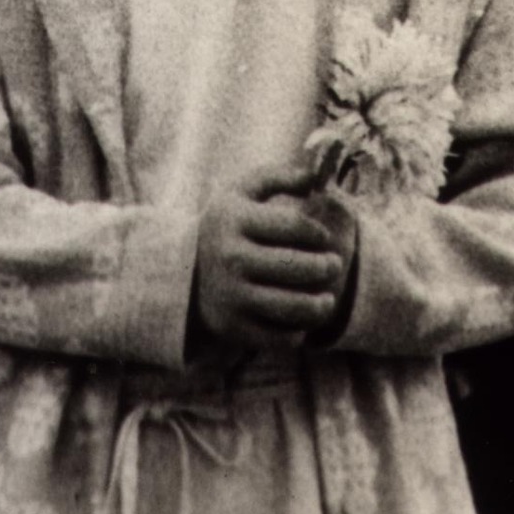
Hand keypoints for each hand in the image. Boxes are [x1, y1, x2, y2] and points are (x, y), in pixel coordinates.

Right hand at [192, 169, 359, 351]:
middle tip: (333, 266)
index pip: (295, 226)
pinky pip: (278, 337)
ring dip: (320, 305)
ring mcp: (230, 295)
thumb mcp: (240, 194)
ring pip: (293, 306)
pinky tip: (301, 321)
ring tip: (327, 300)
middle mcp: (229, 258)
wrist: (180, 272)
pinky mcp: (231, 327)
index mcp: (234, 220)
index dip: (319, 233)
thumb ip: (277, 177)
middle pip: (297, 267)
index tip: (323, 238)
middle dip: (326, 268)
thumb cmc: (225, 228)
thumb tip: (313, 176)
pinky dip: (297, 332)